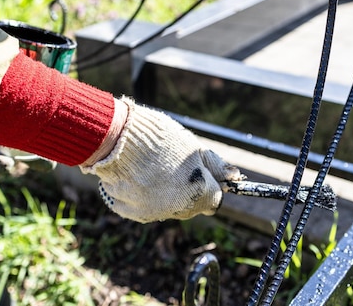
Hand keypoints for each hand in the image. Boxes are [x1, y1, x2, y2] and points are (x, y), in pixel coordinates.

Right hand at [80, 99, 241, 222]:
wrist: (118, 139)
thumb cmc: (159, 138)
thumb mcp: (192, 147)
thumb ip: (214, 165)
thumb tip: (234, 177)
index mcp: (199, 192)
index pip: (214, 201)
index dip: (208, 186)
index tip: (200, 175)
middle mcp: (179, 209)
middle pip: (191, 207)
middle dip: (187, 191)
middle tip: (172, 168)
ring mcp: (155, 214)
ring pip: (168, 209)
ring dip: (166, 194)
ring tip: (152, 169)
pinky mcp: (133, 213)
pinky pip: (145, 209)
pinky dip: (144, 197)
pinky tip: (138, 177)